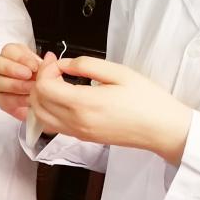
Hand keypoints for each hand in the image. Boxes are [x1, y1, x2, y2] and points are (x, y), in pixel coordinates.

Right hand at [0, 43, 42, 123]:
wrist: (43, 100)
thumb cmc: (41, 80)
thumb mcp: (46, 69)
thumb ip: (45, 64)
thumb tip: (50, 57)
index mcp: (12, 55)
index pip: (8, 50)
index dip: (21, 57)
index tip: (34, 66)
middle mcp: (1, 67)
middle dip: (11, 68)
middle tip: (28, 75)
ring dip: (15, 85)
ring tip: (31, 89)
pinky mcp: (1, 99)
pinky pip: (4, 99)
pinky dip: (18, 99)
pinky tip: (29, 99)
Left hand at [31, 54, 192, 163]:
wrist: (162, 129)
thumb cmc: (147, 101)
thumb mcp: (119, 73)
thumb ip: (86, 65)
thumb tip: (64, 64)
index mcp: (84, 104)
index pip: (44, 87)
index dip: (45, 71)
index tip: (55, 61)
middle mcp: (76, 122)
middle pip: (37, 102)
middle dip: (40, 81)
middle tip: (54, 68)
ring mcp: (78, 133)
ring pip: (41, 117)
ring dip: (42, 98)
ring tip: (57, 82)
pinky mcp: (83, 138)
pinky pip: (53, 125)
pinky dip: (49, 110)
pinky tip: (63, 97)